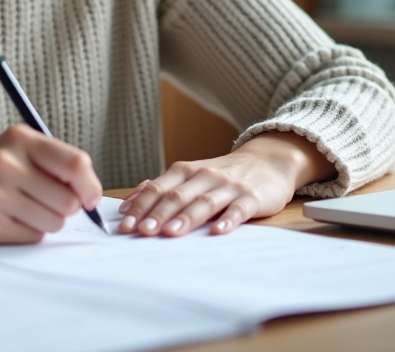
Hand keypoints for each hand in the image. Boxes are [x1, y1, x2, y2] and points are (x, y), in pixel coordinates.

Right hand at [0, 124, 102, 243]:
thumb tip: (91, 195)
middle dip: (64, 207)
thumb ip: (54, 163)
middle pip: (68, 200)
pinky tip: (7, 220)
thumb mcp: (16, 150)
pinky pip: (33, 237)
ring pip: (54, 222)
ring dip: (46, 221)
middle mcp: (5, 163)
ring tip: (21, 209)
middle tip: (41, 201)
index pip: (75, 163)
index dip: (90, 185)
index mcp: (19, 138)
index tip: (88, 196)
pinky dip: (27, 233)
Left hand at [116, 131, 335, 236]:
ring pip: (204, 202)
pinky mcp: (252, 197)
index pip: (158, 188)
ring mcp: (229, 186)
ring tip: (170, 233)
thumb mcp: (191, 175)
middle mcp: (205, 176)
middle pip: (177, 196)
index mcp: (186, 171)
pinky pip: (239, 209)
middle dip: (157, 214)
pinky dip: (228, 219)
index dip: (140, 205)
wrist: (268, 161)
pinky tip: (218, 231)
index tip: (125, 224)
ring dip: (186, 218)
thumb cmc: (223, 175)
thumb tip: (130, 201)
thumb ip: (163, 186)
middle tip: (142, 231)